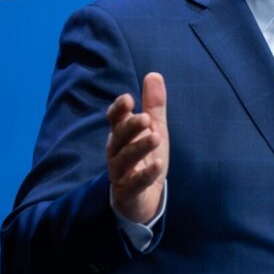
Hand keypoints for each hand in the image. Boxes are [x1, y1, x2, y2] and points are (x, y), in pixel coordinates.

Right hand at [106, 73, 168, 223]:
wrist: (140, 199)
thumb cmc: (144, 159)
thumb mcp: (153, 130)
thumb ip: (153, 106)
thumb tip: (154, 74)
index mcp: (121, 136)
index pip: (115, 120)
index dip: (119, 109)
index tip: (128, 98)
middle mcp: (117, 153)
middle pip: (118, 138)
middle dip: (130, 127)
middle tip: (145, 118)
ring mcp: (121, 174)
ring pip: (125, 160)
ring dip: (139, 148)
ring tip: (155, 136)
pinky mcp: (129, 193)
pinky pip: (135, 183)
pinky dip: (146, 175)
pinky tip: (159, 165)